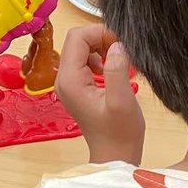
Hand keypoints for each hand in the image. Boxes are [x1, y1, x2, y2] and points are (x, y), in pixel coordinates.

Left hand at [56, 25, 145, 164]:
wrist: (114, 155)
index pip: (77, 37)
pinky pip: (85, 60)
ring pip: (82, 48)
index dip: (100, 32)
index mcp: (70, 80)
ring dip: (102, 48)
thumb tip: (117, 44)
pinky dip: (101, 58)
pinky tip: (114, 71)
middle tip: (124, 51)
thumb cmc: (120, 133)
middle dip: (102, 39)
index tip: (122, 42)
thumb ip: (116, 70)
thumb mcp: (122, 101)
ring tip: (121, 62)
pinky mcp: (77, 86)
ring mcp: (69, 82)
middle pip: (77, 40)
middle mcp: (64, 78)